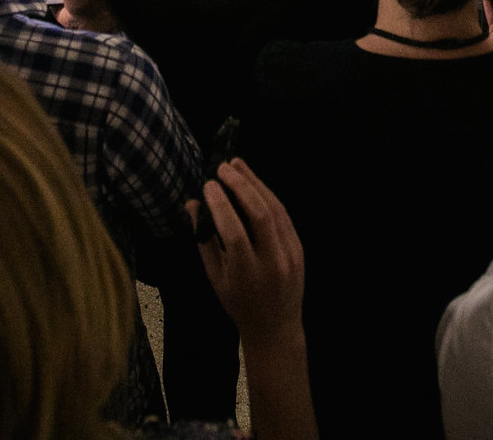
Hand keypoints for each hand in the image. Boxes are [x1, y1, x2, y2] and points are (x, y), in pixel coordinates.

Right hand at [190, 158, 304, 340]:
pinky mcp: (300, 248)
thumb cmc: (238, 303)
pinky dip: (268, 196)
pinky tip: (255, 183)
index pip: (234, 232)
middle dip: (240, 186)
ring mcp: (290, 255)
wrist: (275, 327)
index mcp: (247, 274)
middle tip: (223, 167)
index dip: (220, 205)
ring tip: (237, 165)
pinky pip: (284, 216)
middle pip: (259, 214)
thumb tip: (192, 204)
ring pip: (275, 210)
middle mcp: (272, 262)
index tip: (208, 185)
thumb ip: (203, 241)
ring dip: (256, 183)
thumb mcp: (214, 278)